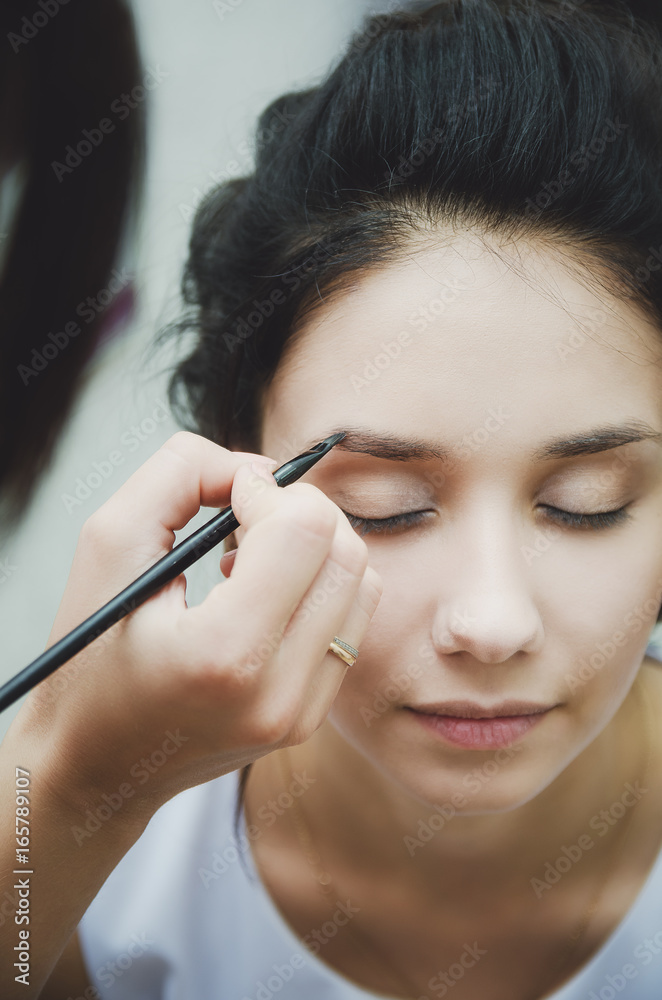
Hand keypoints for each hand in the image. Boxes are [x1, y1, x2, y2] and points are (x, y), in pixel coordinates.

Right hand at [18, 432, 381, 826]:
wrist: (94, 762)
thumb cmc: (89, 653)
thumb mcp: (108, 544)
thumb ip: (179, 476)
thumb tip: (259, 469)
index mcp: (224, 653)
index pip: (305, 531)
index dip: (271, 489)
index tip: (232, 495)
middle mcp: (276, 692)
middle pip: (345, 551)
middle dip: (300, 511)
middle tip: (246, 518)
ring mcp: (301, 712)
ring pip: (362, 583)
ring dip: (315, 548)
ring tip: (252, 560)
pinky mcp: (310, 717)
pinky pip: (352, 622)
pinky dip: (319, 587)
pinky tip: (264, 596)